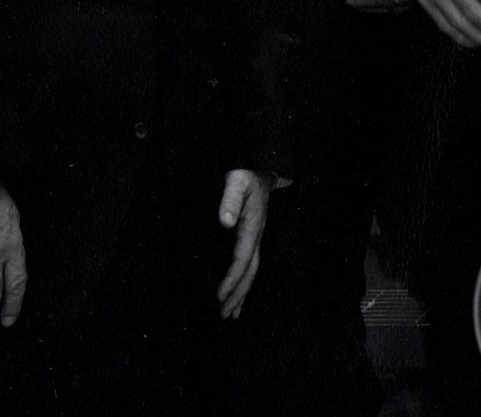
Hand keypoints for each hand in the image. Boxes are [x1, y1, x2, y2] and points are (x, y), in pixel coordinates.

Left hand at [216, 169, 274, 317]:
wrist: (260, 166)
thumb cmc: (247, 172)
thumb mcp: (237, 180)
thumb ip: (230, 198)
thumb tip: (226, 222)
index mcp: (253, 227)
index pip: (242, 259)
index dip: (231, 279)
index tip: (220, 296)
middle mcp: (256, 235)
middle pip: (250, 271)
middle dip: (239, 294)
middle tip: (225, 315)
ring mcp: (255, 236)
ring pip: (251, 270)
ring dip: (242, 292)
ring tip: (233, 313)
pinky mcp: (251, 235)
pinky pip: (249, 263)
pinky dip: (243, 280)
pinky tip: (238, 290)